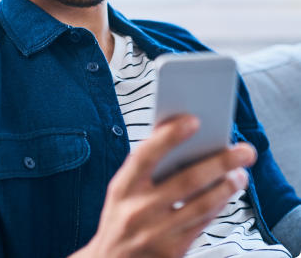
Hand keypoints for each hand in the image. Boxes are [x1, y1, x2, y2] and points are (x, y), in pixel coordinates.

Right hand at [71, 115, 256, 257]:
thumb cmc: (121, 215)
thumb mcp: (122, 189)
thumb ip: (144, 166)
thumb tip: (175, 132)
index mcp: (122, 187)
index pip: (146, 155)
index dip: (169, 136)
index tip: (194, 120)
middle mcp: (137, 211)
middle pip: (186, 181)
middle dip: (219, 162)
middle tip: (244, 150)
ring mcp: (156, 234)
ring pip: (201, 205)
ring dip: (227, 187)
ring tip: (241, 173)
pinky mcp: (171, 253)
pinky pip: (201, 224)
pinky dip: (217, 205)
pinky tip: (227, 193)